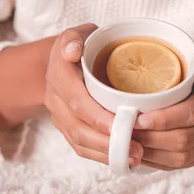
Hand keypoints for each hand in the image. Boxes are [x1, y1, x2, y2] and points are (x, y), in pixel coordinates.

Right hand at [44, 24, 144, 165]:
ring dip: (107, 153)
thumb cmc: (80, 45)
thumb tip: (73, 51)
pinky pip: (81, 148)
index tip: (123, 123)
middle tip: (138, 148)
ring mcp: (59, 117)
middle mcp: (55, 99)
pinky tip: (125, 160)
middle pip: (78, 127)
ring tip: (136, 157)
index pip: (77, 100)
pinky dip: (102, 157)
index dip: (97, 116)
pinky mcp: (67, 128)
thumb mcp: (77, 34)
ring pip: (79, 142)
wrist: (59, 62)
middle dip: (108, 141)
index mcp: (58, 74)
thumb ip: (74, 38)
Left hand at [133, 50, 193, 170]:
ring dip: (153, 154)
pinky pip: (178, 165)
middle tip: (128, 133)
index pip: (191, 114)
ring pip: (182, 157)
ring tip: (130, 145)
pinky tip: (139, 154)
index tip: (139, 118)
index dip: (164, 119)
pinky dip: (156, 162)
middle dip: (153, 139)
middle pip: (185, 139)